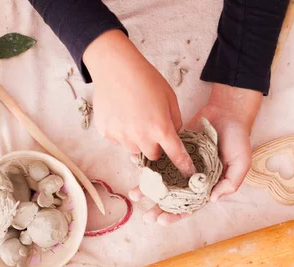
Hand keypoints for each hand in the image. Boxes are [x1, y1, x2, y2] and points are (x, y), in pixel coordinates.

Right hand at [83, 30, 195, 176]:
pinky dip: (121, 133)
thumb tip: (173, 135)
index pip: (176, 154)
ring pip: (134, 150)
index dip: (183, 164)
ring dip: (137, 141)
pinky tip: (121, 115)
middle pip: (152, 156)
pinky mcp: (107, 133)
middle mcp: (141, 137)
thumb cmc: (145, 78)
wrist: (115, 67)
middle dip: (155, 147)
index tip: (187, 172)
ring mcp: (121, 137)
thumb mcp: (169, 97)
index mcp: (160, 128)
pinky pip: (118, 141)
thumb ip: (174, 120)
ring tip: (134, 118)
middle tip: (152, 129)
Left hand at [130, 83, 262, 224]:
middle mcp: (191, 177)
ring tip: (135, 194)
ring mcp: (180, 163)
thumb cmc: (238, 139)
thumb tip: (212, 200)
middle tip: (146, 215)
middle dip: (157, 207)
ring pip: (161, 180)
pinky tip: (136, 165)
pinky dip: (146, 162)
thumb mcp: (241, 162)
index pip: (189, 206)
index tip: (162, 220)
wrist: (227, 111)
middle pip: (172, 198)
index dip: (175, 215)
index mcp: (206, 185)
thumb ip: (230, 182)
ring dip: (148, 188)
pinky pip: (158, 158)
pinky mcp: (172, 148)